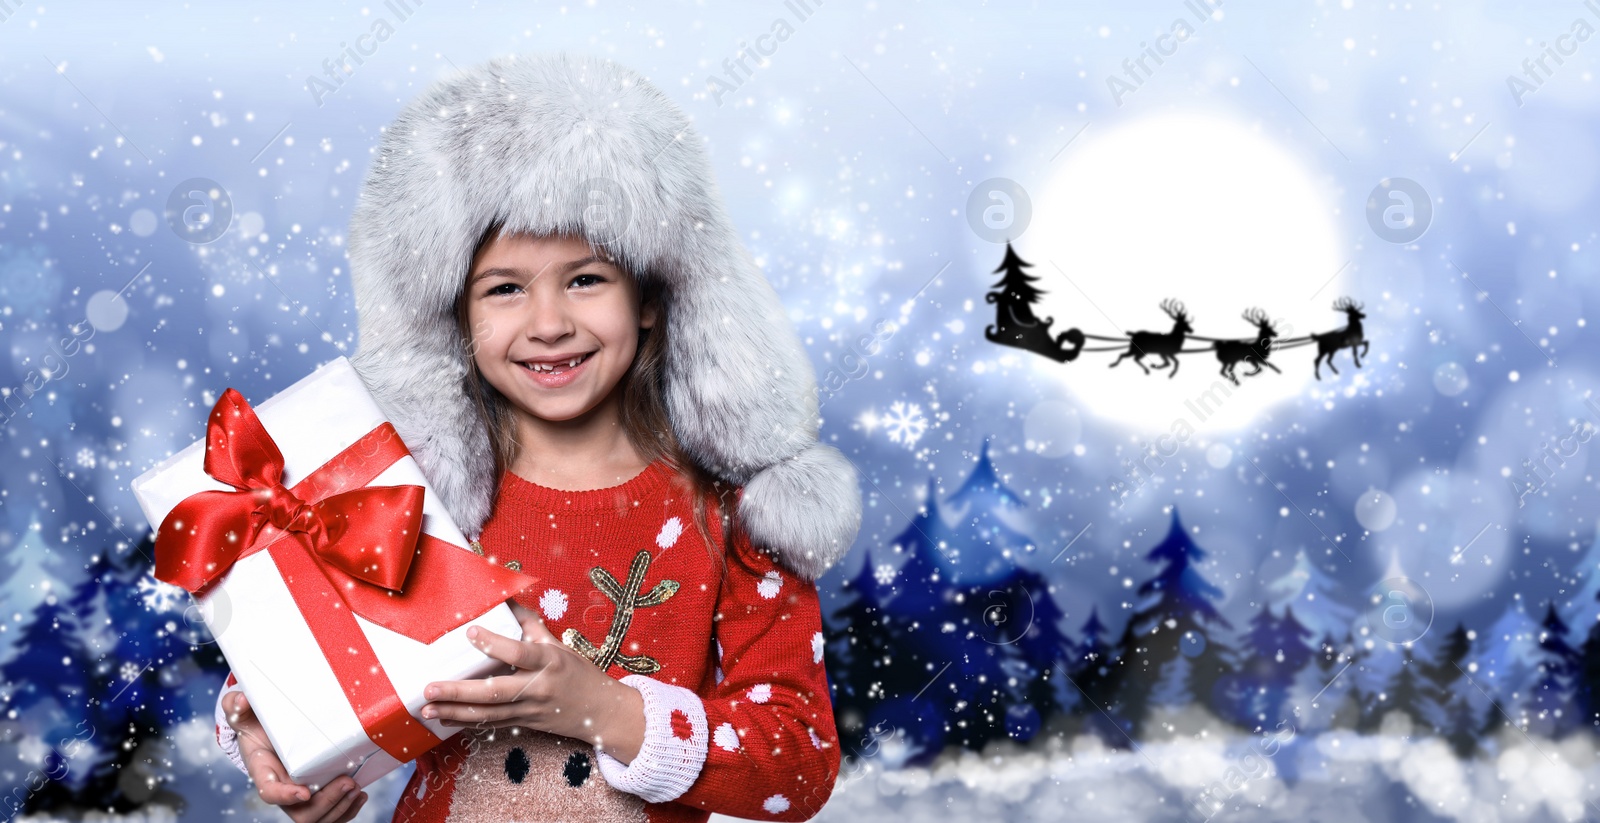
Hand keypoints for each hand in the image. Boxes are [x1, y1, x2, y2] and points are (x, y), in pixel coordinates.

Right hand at [223, 691, 368, 821]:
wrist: (268, 732)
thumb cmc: (257, 724)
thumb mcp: (243, 713)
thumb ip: (237, 705)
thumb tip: (243, 700)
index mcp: (263, 771)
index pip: (269, 792)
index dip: (285, 796)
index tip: (304, 792)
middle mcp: (282, 788)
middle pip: (300, 814)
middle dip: (326, 802)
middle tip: (348, 782)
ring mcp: (299, 795)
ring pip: (317, 818)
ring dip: (340, 808)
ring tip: (356, 787)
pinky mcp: (315, 795)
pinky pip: (330, 815)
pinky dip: (346, 810)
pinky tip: (359, 795)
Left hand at [420, 601, 645, 760]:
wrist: (599, 711)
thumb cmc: (577, 673)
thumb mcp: (559, 645)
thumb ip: (530, 625)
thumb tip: (507, 600)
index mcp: (549, 661)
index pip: (519, 652)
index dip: (494, 643)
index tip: (470, 632)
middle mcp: (538, 687)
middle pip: (495, 692)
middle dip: (459, 691)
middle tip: (430, 687)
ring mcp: (530, 709)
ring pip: (488, 714)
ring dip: (454, 712)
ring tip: (426, 707)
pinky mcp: (524, 724)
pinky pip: (491, 724)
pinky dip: (465, 722)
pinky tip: (444, 718)